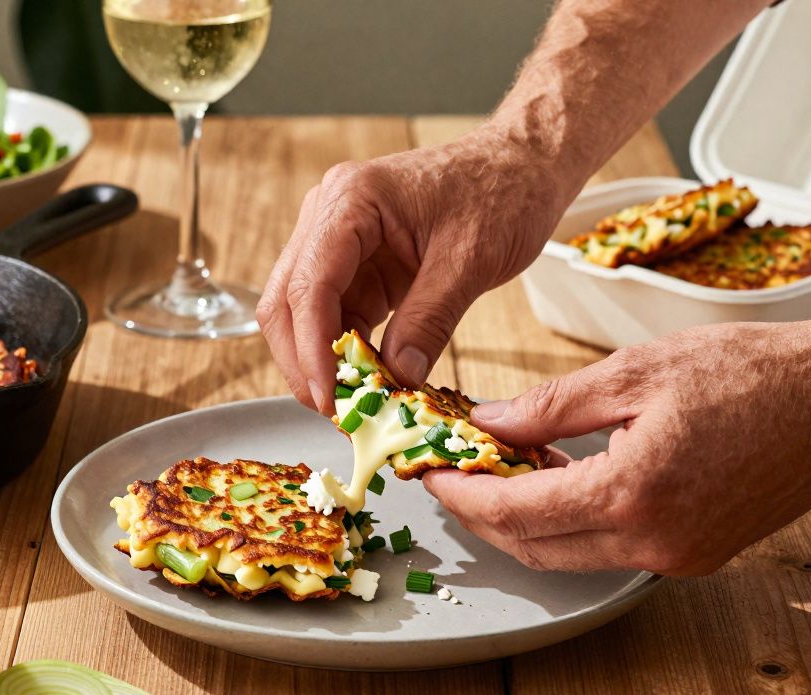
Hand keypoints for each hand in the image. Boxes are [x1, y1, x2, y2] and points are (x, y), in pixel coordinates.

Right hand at [257, 126, 565, 413]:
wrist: (522, 166)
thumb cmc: (502, 192)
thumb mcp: (471, 259)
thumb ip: (430, 319)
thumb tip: (398, 377)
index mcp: (351, 199)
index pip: (308, 284)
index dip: (311, 348)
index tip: (327, 396)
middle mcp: (331, 215)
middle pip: (288, 301)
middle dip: (304, 362)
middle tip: (333, 412)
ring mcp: (340, 241)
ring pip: (305, 315)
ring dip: (323, 362)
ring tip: (353, 407)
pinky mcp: (358, 265)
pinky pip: (338, 317)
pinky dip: (348, 353)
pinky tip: (368, 383)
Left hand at [424, 311, 810, 575]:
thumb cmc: (752, 372)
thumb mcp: (635, 371)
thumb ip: (551, 404)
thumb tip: (490, 421)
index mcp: (631, 494)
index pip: (515, 513)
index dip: (462, 495)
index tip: (431, 472)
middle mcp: (653, 542)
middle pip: (535, 546)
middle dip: (484, 513)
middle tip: (453, 473)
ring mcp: (678, 555)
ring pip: (571, 553)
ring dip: (527, 518)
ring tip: (501, 466)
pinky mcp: (697, 552)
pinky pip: (612, 547)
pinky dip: (574, 519)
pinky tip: (561, 474)